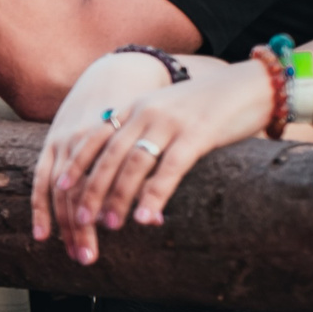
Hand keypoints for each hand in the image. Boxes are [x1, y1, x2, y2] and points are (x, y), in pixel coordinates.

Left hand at [32, 54, 267, 261]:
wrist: (254, 85)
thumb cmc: (209, 107)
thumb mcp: (167, 113)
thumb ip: (143, 133)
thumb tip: (122, 169)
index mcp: (134, 107)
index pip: (93, 137)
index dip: (75, 164)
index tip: (58, 189)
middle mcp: (146, 112)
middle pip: (107, 156)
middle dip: (90, 190)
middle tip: (79, 221)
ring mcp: (171, 121)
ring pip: (133, 164)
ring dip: (119, 198)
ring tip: (110, 226)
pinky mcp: (198, 134)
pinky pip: (169, 169)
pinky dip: (155, 195)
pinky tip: (147, 218)